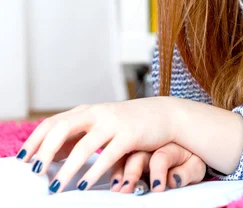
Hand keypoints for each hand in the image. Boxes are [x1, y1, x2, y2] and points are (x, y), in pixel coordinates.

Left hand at [17, 97, 177, 193]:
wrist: (163, 114)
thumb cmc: (129, 123)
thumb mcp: (99, 125)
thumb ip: (77, 136)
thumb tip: (48, 154)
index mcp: (86, 111)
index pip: (52, 123)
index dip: (35, 141)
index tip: (22, 159)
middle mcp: (96, 113)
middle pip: (62, 128)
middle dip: (44, 151)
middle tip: (35, 172)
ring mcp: (112, 122)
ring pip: (83, 145)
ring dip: (66, 168)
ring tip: (56, 187)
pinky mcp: (129, 134)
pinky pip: (107, 155)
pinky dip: (94, 171)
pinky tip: (84, 184)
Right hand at [109, 143, 206, 193]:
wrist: (188, 141)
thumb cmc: (191, 158)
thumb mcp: (195, 164)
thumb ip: (187, 172)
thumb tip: (172, 180)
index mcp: (170, 146)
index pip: (161, 157)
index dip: (158, 173)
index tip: (157, 188)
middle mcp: (152, 146)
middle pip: (138, 155)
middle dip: (132, 173)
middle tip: (128, 188)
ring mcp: (141, 149)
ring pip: (125, 156)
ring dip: (119, 172)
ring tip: (118, 187)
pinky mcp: (132, 153)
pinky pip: (119, 157)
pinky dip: (115, 170)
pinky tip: (114, 181)